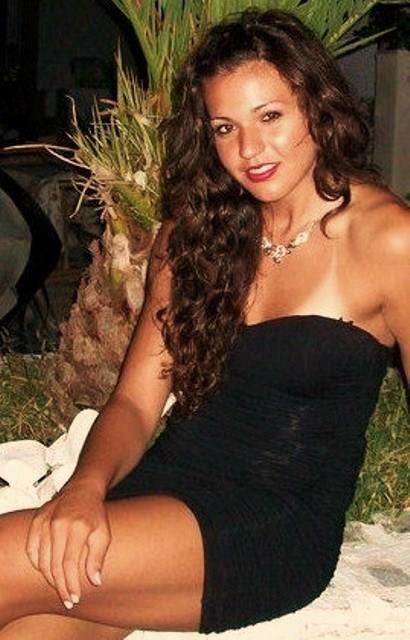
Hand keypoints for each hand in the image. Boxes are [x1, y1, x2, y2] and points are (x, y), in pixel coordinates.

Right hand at [26, 481, 110, 608]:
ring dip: (49, 578)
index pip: (69, 563)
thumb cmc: (94, 513)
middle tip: (67, 600)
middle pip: (54, 565)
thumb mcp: (103, 533)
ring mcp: (45, 522)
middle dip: (60, 586)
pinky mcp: (37, 521)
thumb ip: (98, 557)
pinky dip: (36, 563)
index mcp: (78, 527)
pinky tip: (46, 571)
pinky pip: (31, 549)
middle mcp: (59, 524)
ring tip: (59, 587)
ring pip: (41, 560)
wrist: (82, 490)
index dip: (71, 584)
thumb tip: (95, 581)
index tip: (75, 598)